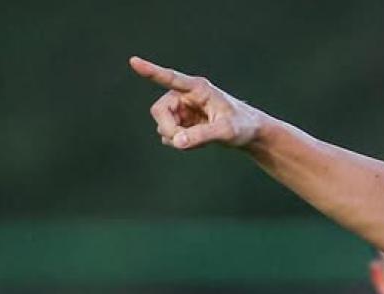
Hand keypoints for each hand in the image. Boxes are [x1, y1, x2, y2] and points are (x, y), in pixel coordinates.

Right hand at [129, 56, 262, 149]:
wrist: (249, 133)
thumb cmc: (243, 126)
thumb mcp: (226, 132)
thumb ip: (202, 136)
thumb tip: (176, 141)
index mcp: (198, 88)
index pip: (171, 78)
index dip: (151, 71)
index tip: (134, 61)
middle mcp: (186, 96)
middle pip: (159, 111)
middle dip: (169, 129)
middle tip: (183, 142)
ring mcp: (182, 109)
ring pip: (162, 125)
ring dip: (176, 138)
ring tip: (199, 139)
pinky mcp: (181, 121)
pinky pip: (169, 135)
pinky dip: (179, 142)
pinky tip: (196, 141)